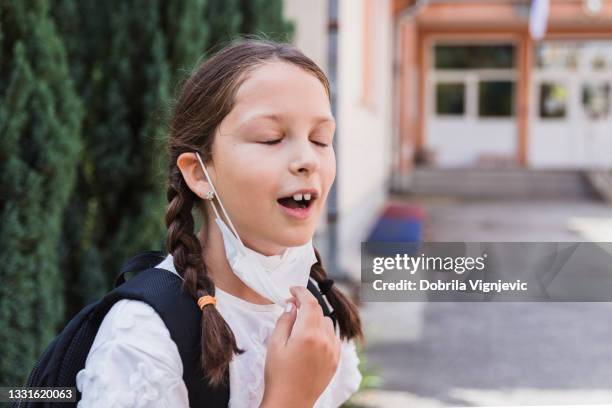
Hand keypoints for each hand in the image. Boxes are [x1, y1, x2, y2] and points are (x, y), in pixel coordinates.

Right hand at [260, 286, 340, 407]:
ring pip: (328, 323)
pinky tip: (311, 339)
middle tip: (291, 306)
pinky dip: (324, 332)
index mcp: (308, 334)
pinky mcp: (336, 361)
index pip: (310, 303)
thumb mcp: (274, 344)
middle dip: (306, 305)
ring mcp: (333, 351)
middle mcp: (325, 340)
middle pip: (319, 311)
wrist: (290, 403)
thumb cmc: (278, 375)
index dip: (301, 291)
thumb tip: (292, 306)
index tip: (292, 289)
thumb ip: (284, 321)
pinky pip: (333, 337)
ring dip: (315, 319)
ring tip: (300, 326)